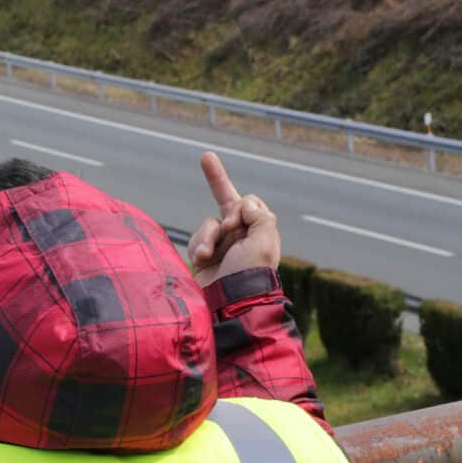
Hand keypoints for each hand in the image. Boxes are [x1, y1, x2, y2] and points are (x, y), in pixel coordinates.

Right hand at [186, 152, 280, 287]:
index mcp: (260, 232)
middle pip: (227, 201)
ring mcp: (222, 247)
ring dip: (207, 236)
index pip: (250, 203)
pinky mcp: (204, 258)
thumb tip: (245, 204)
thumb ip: (260, 217)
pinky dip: (198, 247)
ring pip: (208, 223)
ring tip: (208, 255)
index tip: (236, 217)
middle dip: (216, 176)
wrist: (229, 305)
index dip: (241, 204)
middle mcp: (241, 237)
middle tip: (206, 157)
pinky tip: (202, 261)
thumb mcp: (264, 243)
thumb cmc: (249, 274)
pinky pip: (197, 240)